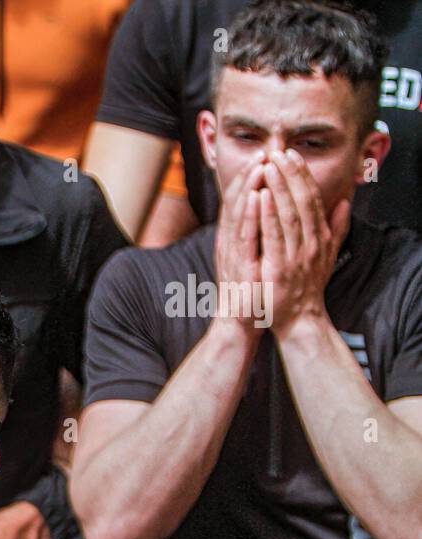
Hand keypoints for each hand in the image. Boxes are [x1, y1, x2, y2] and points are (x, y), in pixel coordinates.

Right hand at [213, 155, 266, 329]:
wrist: (242, 322)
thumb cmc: (253, 290)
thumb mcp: (258, 255)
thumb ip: (264, 233)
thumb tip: (273, 212)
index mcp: (238, 237)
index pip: (245, 199)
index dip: (254, 176)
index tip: (267, 155)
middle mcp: (231, 240)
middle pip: (239, 200)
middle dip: (251, 174)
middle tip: (263, 151)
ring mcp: (233, 252)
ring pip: (240, 213)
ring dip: (248, 187)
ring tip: (259, 164)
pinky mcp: (238, 264)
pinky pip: (244, 235)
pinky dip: (249, 214)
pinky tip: (256, 196)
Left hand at [258, 148, 350, 333]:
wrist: (297, 320)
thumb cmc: (305, 286)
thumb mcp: (325, 254)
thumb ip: (336, 228)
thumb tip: (346, 201)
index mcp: (319, 238)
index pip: (311, 200)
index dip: (302, 176)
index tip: (292, 155)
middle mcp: (311, 244)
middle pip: (301, 202)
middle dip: (290, 175)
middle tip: (278, 152)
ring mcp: (295, 256)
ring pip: (288, 215)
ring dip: (278, 189)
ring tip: (268, 166)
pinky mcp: (278, 269)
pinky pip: (273, 238)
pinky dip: (267, 216)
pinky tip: (259, 198)